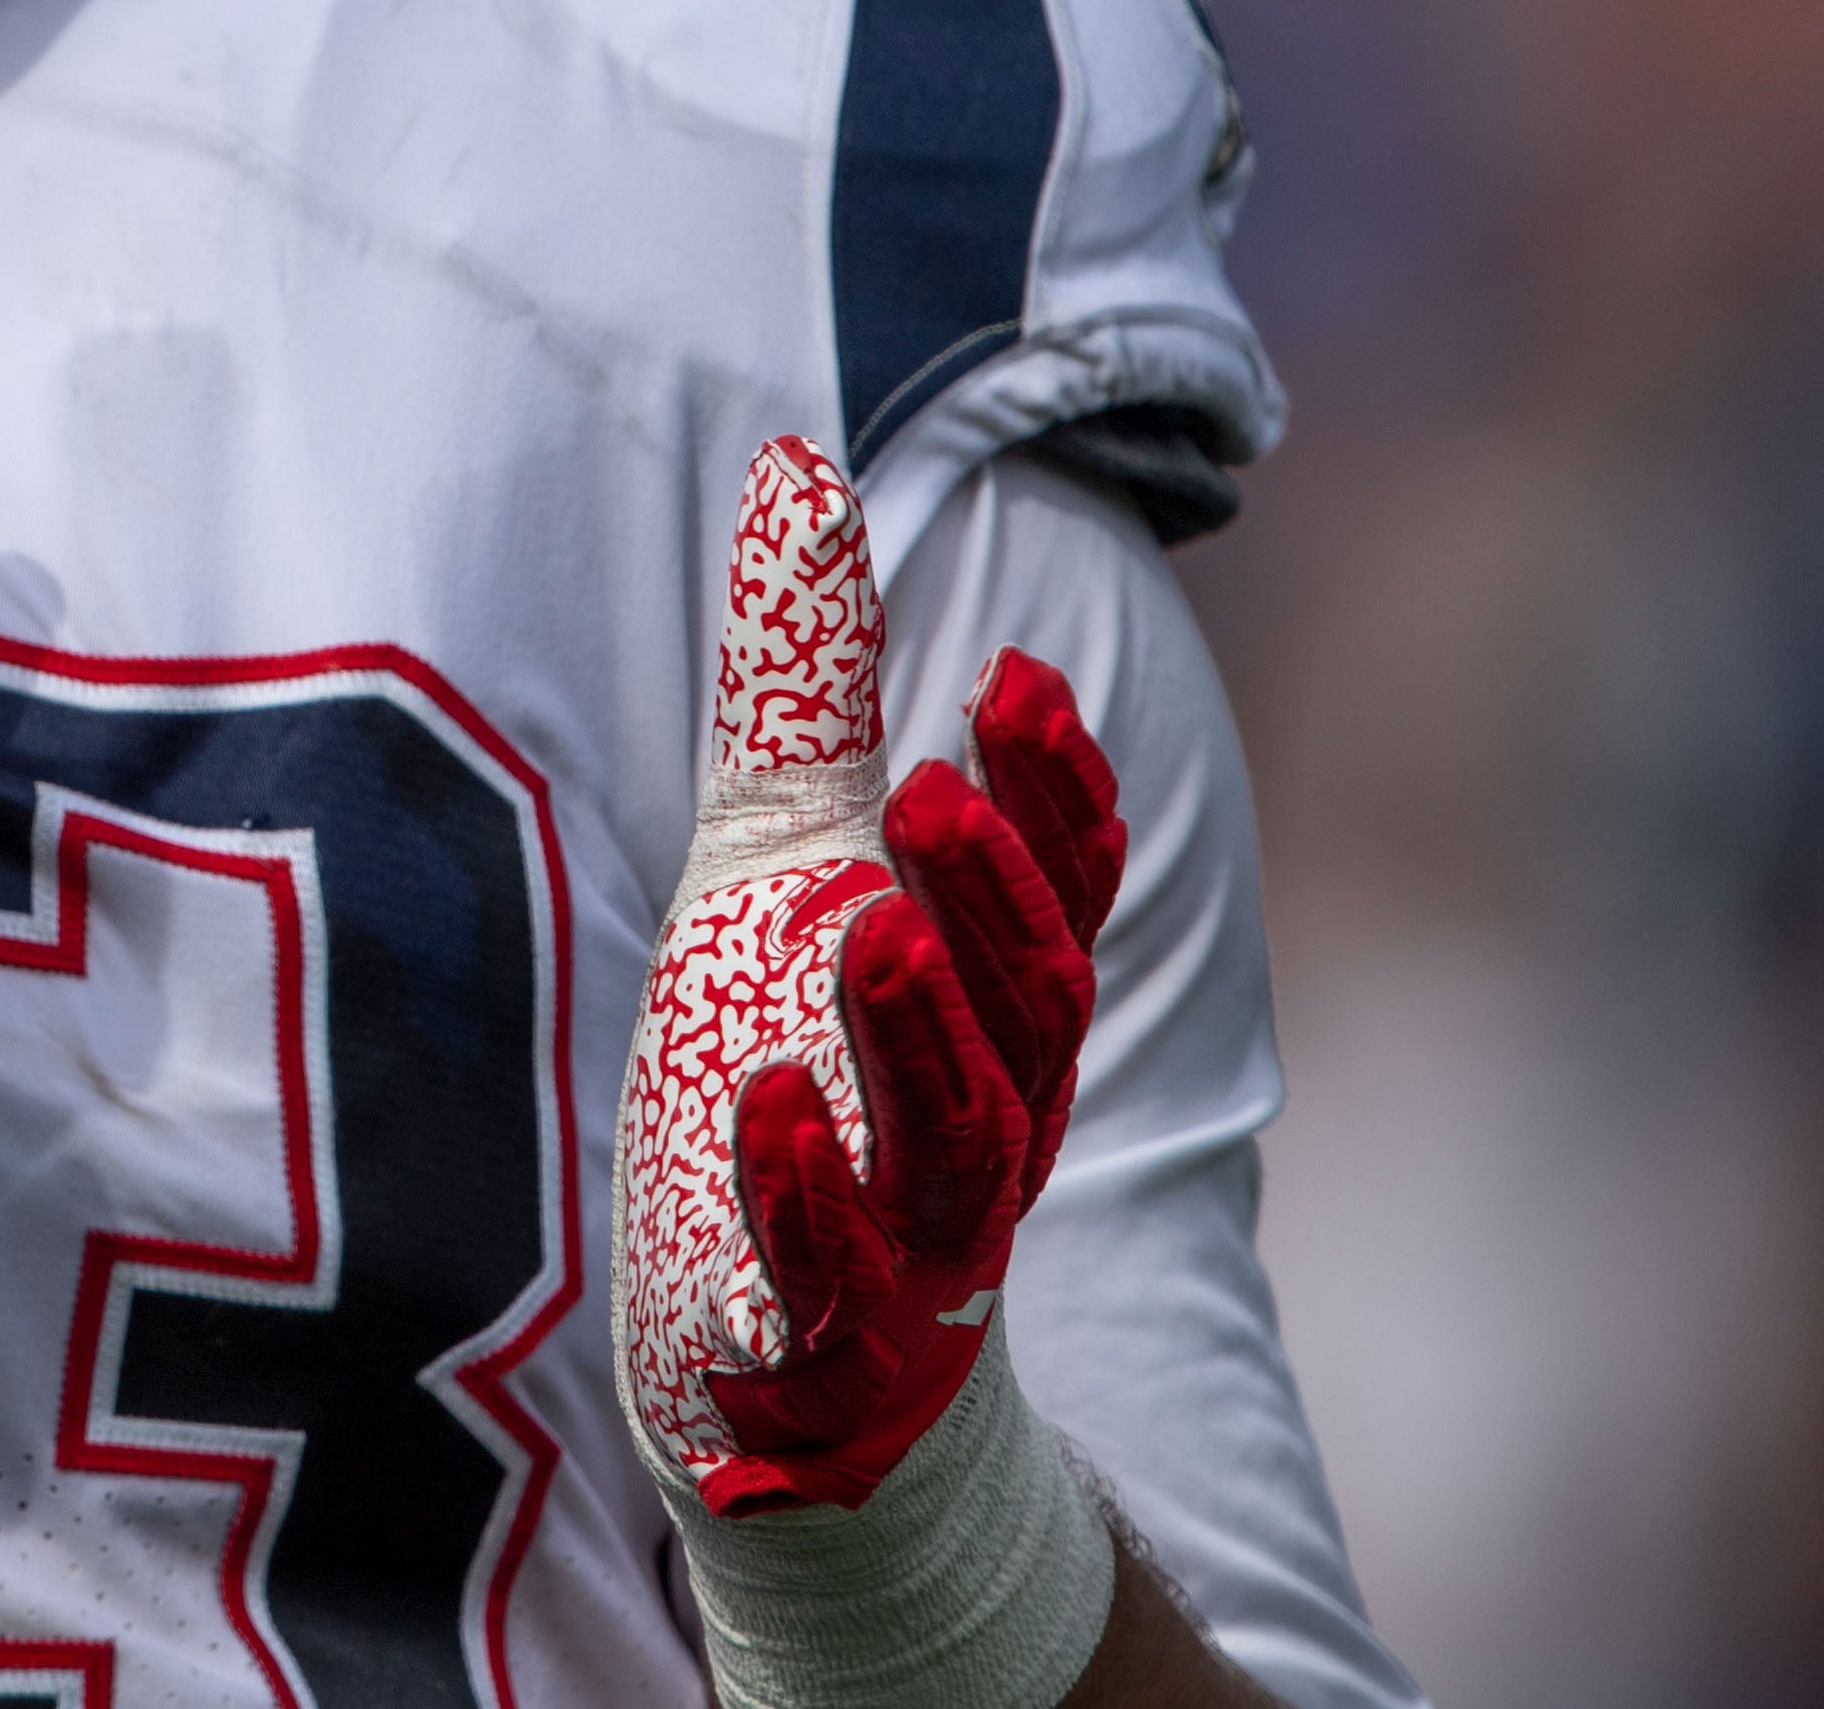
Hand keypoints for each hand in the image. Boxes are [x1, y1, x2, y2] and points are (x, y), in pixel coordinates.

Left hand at [618, 435, 1129, 1517]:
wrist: (761, 1358)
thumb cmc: (793, 1073)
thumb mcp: (778, 861)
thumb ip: (807, 687)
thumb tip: (801, 464)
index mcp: (993, 1005)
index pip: (1062, 895)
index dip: (1055, 797)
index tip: (1014, 679)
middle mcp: (985, 1117)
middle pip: (1032, 1005)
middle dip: (999, 895)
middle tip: (937, 786)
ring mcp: (915, 1241)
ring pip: (961, 1138)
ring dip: (920, 1031)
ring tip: (866, 922)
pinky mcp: (825, 1344)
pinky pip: (841, 1276)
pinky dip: (812, 1192)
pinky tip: (771, 1101)